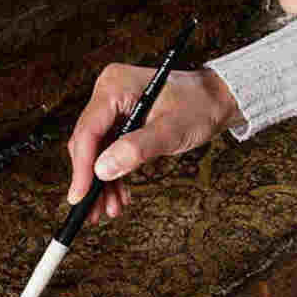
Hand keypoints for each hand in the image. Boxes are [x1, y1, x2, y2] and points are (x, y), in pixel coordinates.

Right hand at [66, 62, 243, 223]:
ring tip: (111, 208)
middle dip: (91, 179)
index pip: (88, 130)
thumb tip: (103, 170)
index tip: (80, 197)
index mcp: (115, 86)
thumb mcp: (171, 130)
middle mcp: (108, 92)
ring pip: (95, 150)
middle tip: (94, 211)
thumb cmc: (199, 106)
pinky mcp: (119, 118)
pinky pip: (107, 149)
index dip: (82, 167)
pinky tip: (118, 194)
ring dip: (101, 181)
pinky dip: (112, 172)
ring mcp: (112, 105)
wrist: (216, 99)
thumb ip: (137, 149)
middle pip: (87, 142)